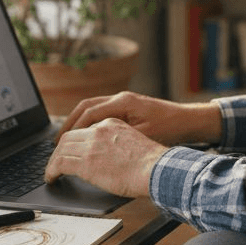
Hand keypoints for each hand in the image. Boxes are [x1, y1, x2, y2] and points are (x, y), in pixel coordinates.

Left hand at [43, 118, 167, 197]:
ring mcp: (91, 146)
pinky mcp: (85, 163)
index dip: (74, 141)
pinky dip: (51, 171)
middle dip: (59, 149)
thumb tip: (111, 159)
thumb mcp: (134, 144)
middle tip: (55, 161)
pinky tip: (51, 178)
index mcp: (112, 124)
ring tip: (51, 172)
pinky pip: (59, 164)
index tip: (70, 150)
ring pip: (61, 149)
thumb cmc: (152, 164)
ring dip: (53, 162)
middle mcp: (99, 131)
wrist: (156, 169)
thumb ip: (119, 146)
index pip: (85, 129)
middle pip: (68, 136)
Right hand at [60, 91, 222, 147]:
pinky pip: (101, 113)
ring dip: (77, 123)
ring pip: (92, 109)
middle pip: (85, 107)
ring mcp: (124, 102)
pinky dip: (89, 124)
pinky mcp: (128, 108)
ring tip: (65, 141)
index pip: (88, 113)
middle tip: (56, 143)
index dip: (72, 129)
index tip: (60, 144)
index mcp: (122, 102)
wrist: (189, 121)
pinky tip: (85, 138)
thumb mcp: (143, 137)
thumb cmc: (170, 129)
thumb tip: (92, 146)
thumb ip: (117, 138)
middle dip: (69, 125)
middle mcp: (120, 98)